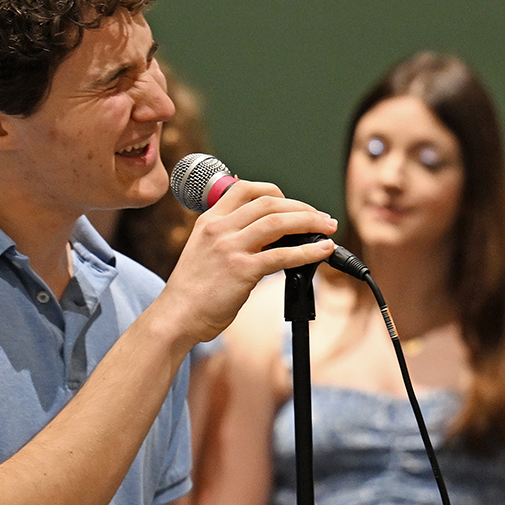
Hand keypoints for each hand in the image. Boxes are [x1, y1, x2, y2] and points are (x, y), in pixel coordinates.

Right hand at [156, 178, 337, 347]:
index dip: (274, 191)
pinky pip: (282, 255)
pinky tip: (322, 251)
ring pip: (278, 222)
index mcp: (209, 220)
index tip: (291, 203)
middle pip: (269, 202)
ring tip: (329, 228)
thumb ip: (227, 237)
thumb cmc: (191, 291)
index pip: (245, 189)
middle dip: (302, 207)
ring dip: (310, 222)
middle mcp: (219, 229)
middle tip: (321, 217)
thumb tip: (266, 237)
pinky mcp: (241, 270)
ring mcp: (230, 248)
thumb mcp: (203, 251)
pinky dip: (308, 251)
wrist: (176, 316)